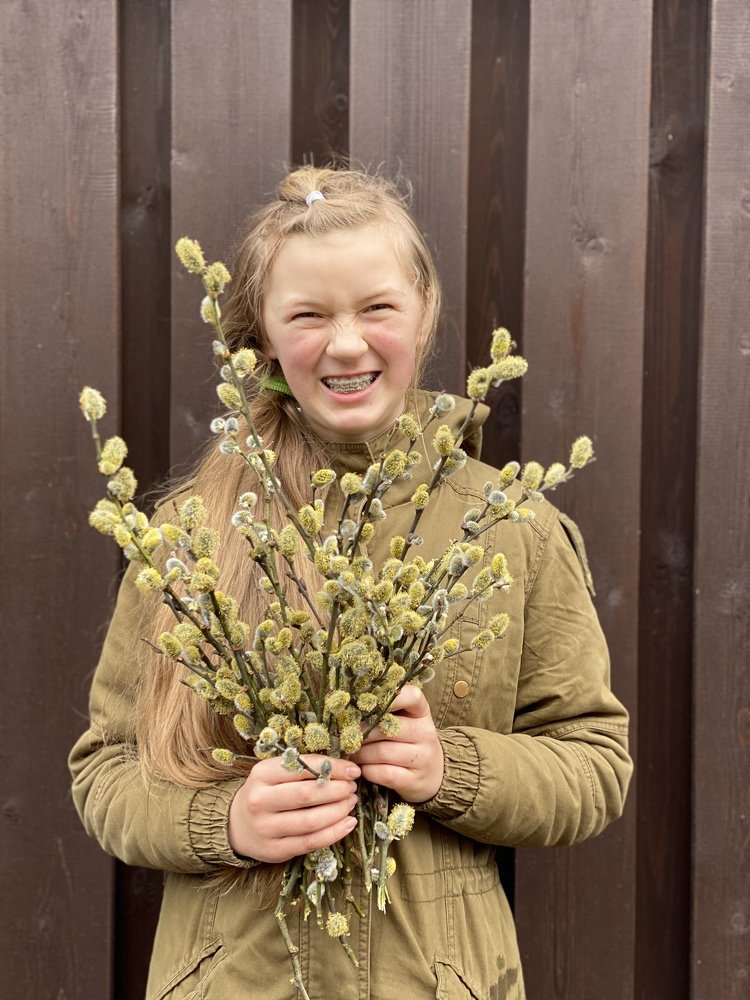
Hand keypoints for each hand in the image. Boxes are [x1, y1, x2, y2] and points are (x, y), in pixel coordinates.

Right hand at [228, 756, 359, 862]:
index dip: (333, 768)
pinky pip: (311, 843)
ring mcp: (266, 828)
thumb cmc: (265, 792)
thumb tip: (345, 768)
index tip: (353, 770)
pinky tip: (349, 823)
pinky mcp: (275, 850)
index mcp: (262, 774)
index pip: (303, 767)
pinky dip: (334, 833)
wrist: (237, 824)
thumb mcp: (274, 773)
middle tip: (352, 788)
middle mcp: (260, 801)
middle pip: (307, 795)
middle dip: (338, 790)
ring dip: (338, 811)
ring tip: (351, 802)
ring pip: (311, 821)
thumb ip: (303, 768)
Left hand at [350, 684, 444, 803]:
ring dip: (360, 754)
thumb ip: (384, 711)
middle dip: (360, 733)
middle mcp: (425, 732)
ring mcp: (422, 758)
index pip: (412, 696)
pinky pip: (384, 774)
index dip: (390, 696)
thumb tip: (348, 710)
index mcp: (421, 712)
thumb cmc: (409, 741)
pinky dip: (368, 771)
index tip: (367, 702)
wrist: (433, 773)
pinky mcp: (415, 780)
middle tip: (346, 736)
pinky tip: (363, 768)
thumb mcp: (405, 721)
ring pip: (381, 752)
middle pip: (386, 728)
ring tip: (352, 753)